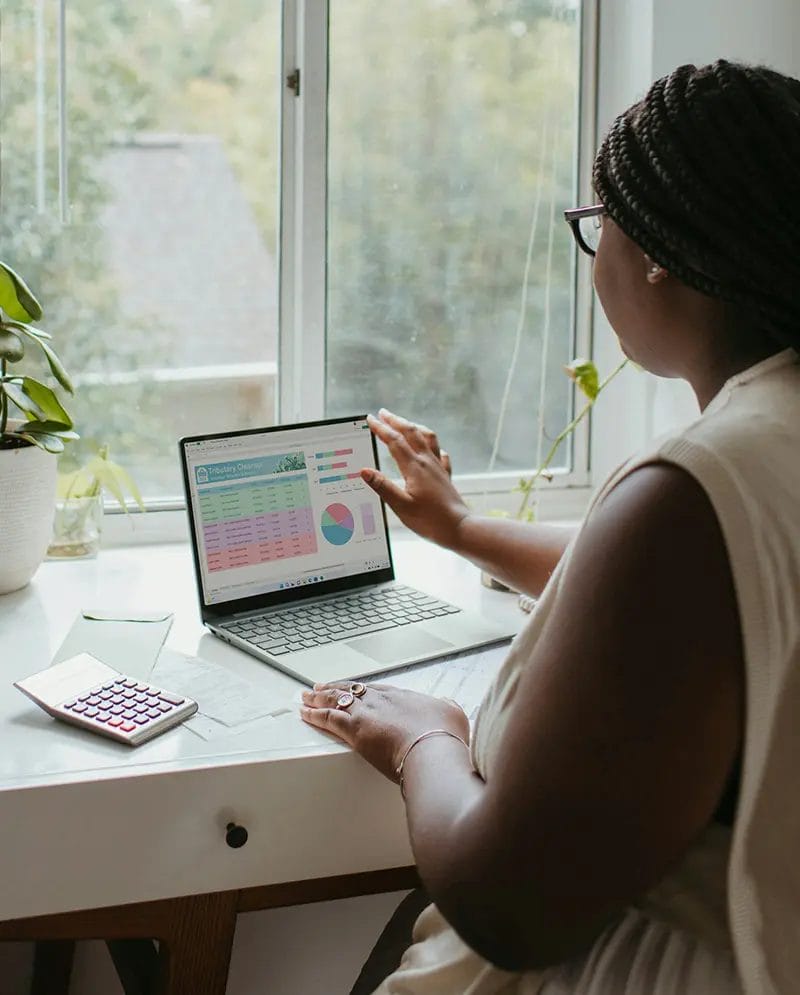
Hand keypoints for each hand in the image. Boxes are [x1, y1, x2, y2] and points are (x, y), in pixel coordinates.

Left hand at [300, 682, 469, 782]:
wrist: (433, 750)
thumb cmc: (445, 738)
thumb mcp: (454, 715)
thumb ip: (448, 708)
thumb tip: (448, 704)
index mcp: (404, 697)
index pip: (377, 689)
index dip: (363, 688)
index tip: (355, 687)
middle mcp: (382, 700)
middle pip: (352, 690)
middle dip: (335, 688)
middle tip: (322, 686)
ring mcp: (367, 713)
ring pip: (336, 700)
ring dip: (319, 697)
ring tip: (307, 696)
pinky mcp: (355, 730)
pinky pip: (328, 719)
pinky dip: (314, 715)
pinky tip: (304, 713)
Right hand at [361, 409, 470, 548]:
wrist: (459, 528)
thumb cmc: (430, 520)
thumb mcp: (401, 506)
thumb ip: (382, 487)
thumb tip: (364, 471)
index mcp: (414, 467)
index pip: (394, 441)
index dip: (381, 428)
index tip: (370, 418)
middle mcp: (427, 463)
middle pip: (411, 433)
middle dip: (395, 421)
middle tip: (383, 413)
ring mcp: (438, 468)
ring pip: (427, 438)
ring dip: (414, 427)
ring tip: (406, 423)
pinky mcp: (445, 476)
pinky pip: (440, 454)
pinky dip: (433, 446)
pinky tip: (432, 449)